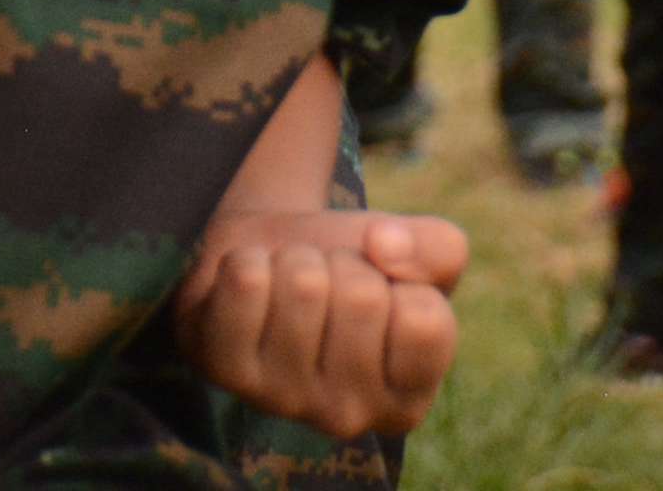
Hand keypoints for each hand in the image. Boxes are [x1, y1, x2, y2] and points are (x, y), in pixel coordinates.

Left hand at [171, 209, 469, 439]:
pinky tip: (250, 287)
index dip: (402, 278)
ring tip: (289, 284)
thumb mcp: (418, 255)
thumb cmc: (354, 266)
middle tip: (328, 281)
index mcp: (407, 402)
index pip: (426, 322)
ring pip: (304, 284)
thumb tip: (383, 245)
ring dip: (296, 260)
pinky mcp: (225, 369)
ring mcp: (282, 399)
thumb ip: (436, 248)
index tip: (381, 288)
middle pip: (363, 297)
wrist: (271, 255)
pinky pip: (246, 283)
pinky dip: (249, 261)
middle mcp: (348, 416)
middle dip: (345, 264)